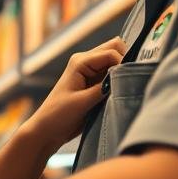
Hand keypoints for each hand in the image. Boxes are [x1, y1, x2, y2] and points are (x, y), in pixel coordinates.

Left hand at [25, 37, 126, 151]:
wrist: (47, 130)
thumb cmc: (58, 115)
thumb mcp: (83, 102)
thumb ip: (104, 88)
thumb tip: (125, 77)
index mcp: (80, 61)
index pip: (111, 52)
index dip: (123, 64)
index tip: (128, 82)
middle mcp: (86, 61)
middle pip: (115, 49)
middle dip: (126, 61)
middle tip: (130, 81)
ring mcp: (91, 71)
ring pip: (116, 60)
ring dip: (123, 71)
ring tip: (126, 88)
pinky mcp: (95, 82)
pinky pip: (113, 73)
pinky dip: (119, 79)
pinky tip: (121, 91)